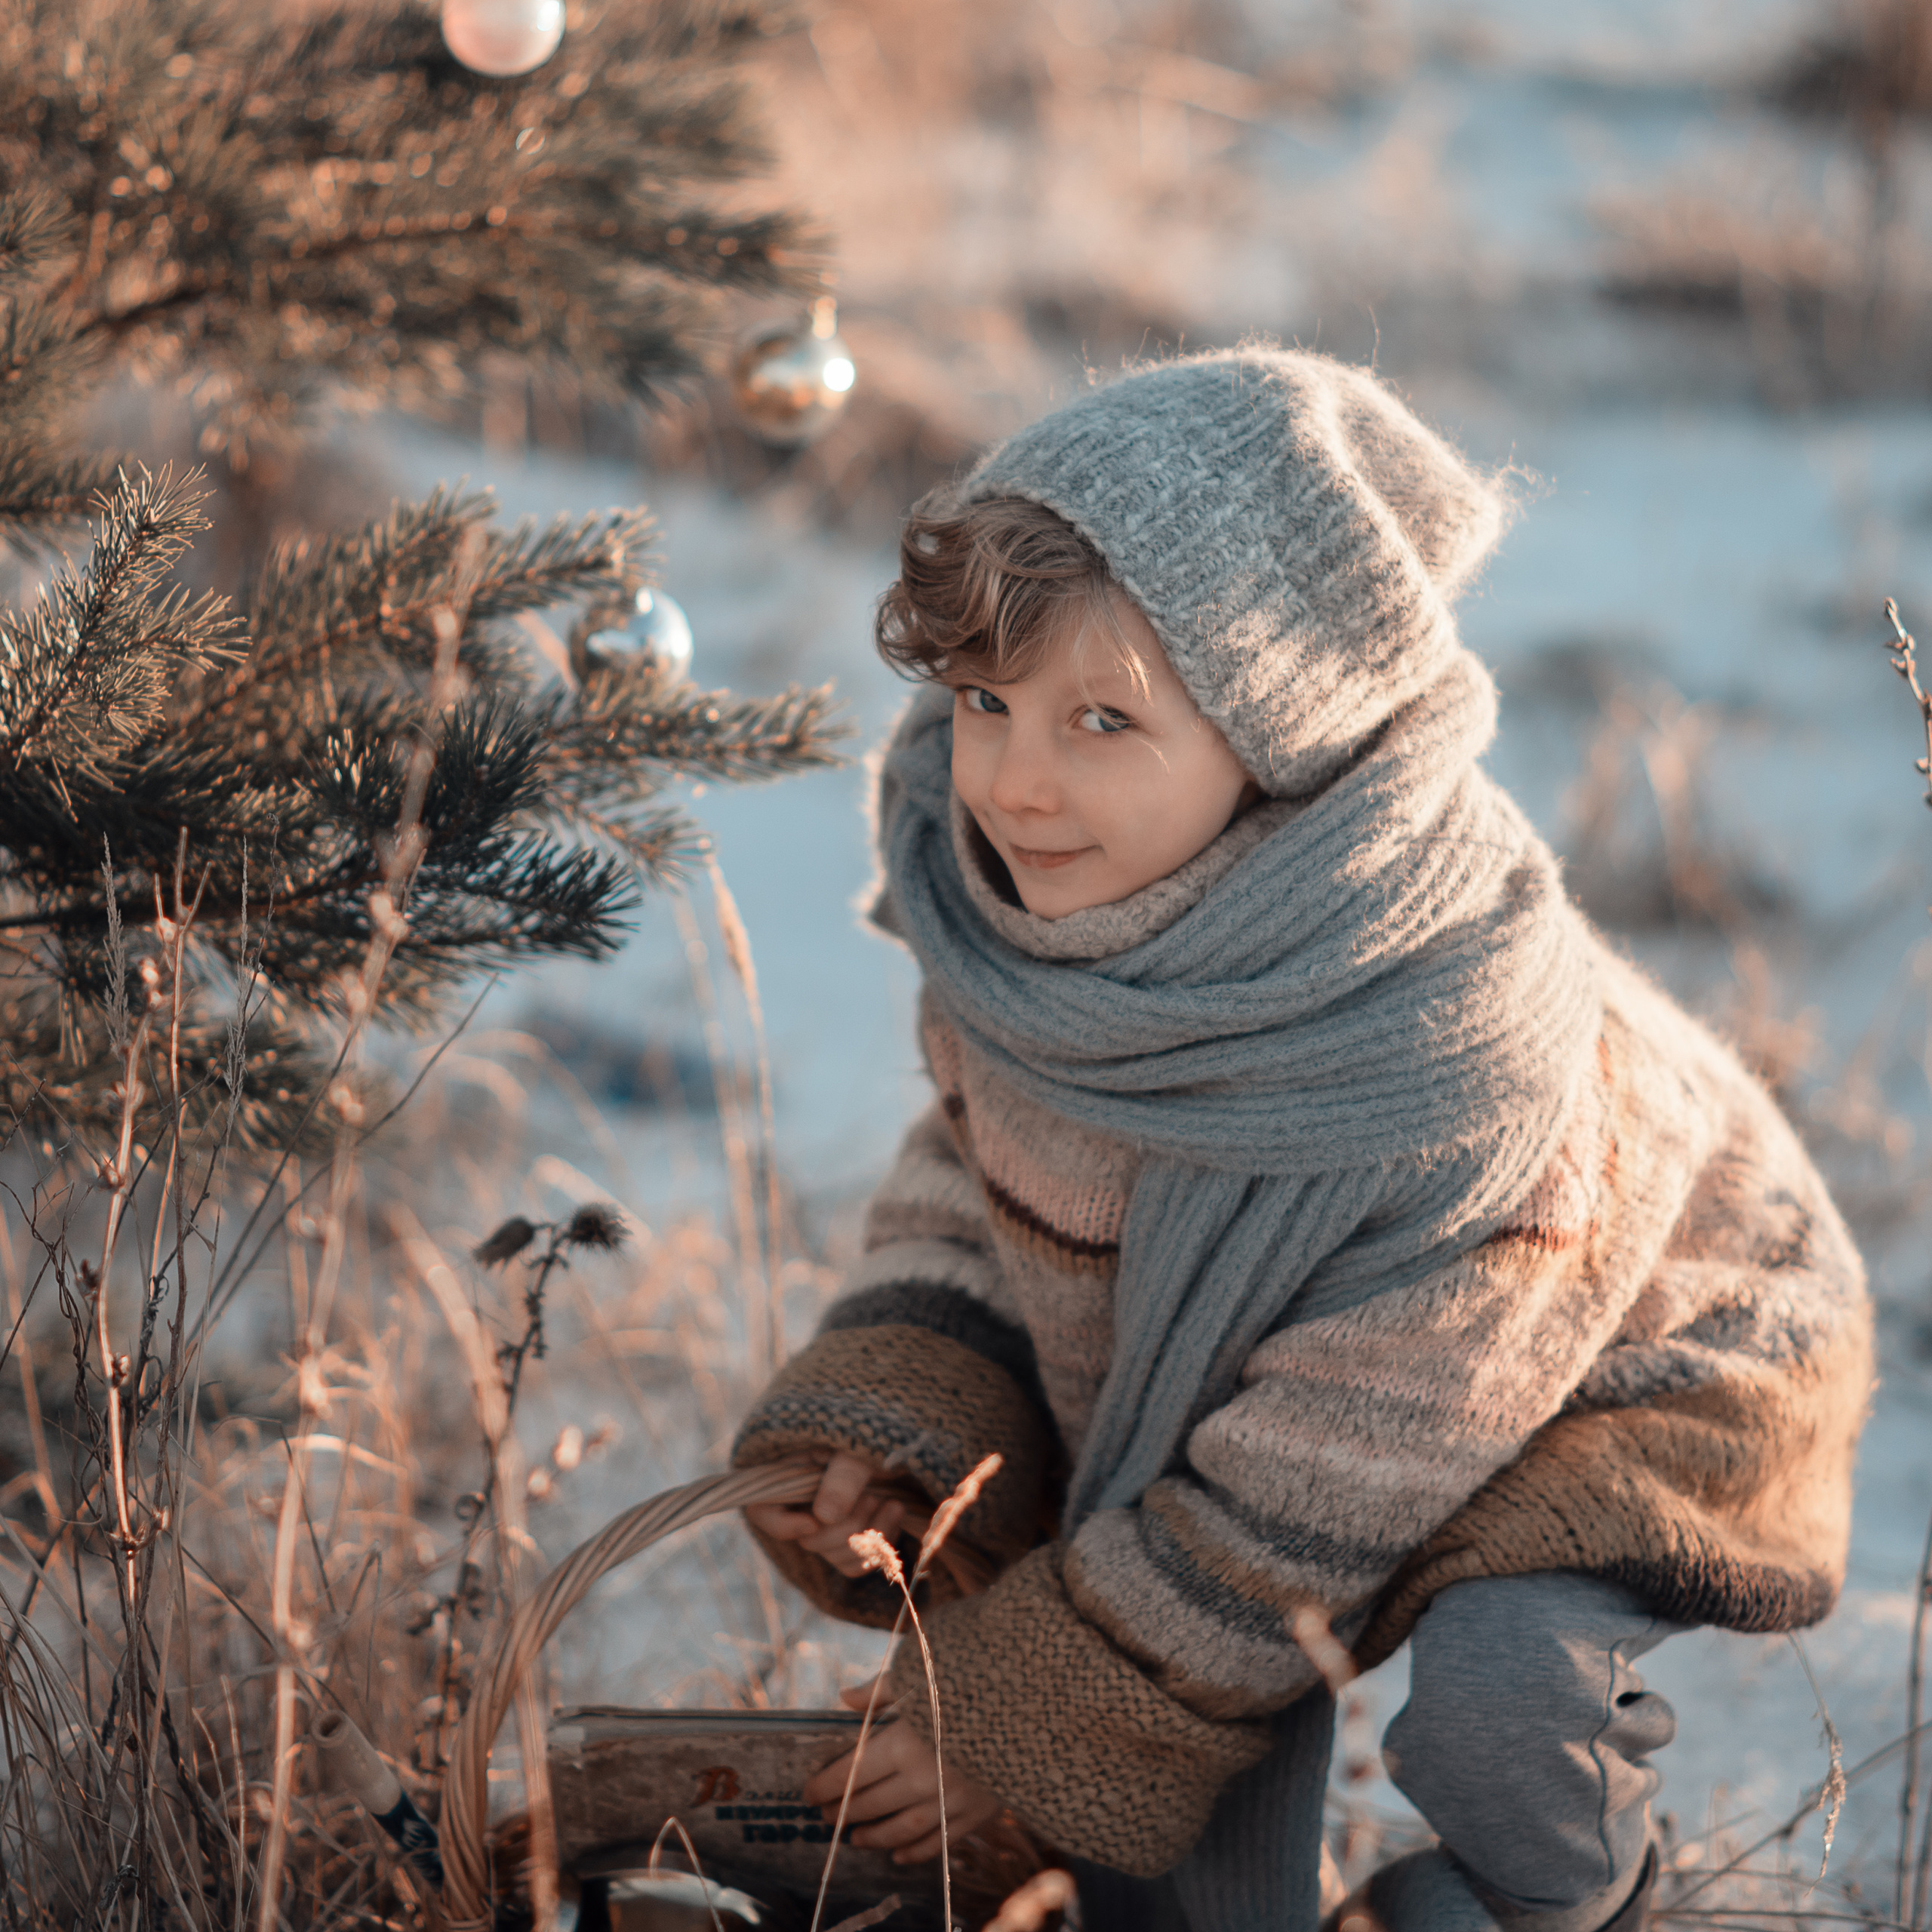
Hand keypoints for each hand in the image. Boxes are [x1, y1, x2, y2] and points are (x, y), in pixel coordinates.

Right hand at [743, 1451, 908, 1578]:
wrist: (901, 1438)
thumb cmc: (872, 1434)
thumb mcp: (856, 1447)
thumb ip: (842, 1475)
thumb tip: (824, 1517)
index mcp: (788, 1474)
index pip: (763, 1512)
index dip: (785, 1525)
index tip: (814, 1521)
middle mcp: (802, 1503)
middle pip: (810, 1540)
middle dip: (847, 1525)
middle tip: (873, 1497)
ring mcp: (827, 1524)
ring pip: (836, 1556)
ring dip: (869, 1535)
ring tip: (893, 1503)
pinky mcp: (850, 1539)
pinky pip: (855, 1563)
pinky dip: (877, 1547)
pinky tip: (894, 1517)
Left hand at [803, 1680, 1006, 1863]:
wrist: (1037, 1700)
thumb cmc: (973, 1676)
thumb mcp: (922, 1670)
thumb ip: (881, 1689)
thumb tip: (844, 1698)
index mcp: (905, 1742)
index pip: (853, 1772)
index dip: (826, 1784)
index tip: (807, 1792)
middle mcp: (925, 1778)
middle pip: (873, 1803)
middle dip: (845, 1811)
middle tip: (826, 1816)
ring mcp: (953, 1799)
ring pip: (904, 1829)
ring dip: (876, 1836)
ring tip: (855, 1839)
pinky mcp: (980, 1810)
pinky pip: (942, 1840)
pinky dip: (919, 1851)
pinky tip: (901, 1856)